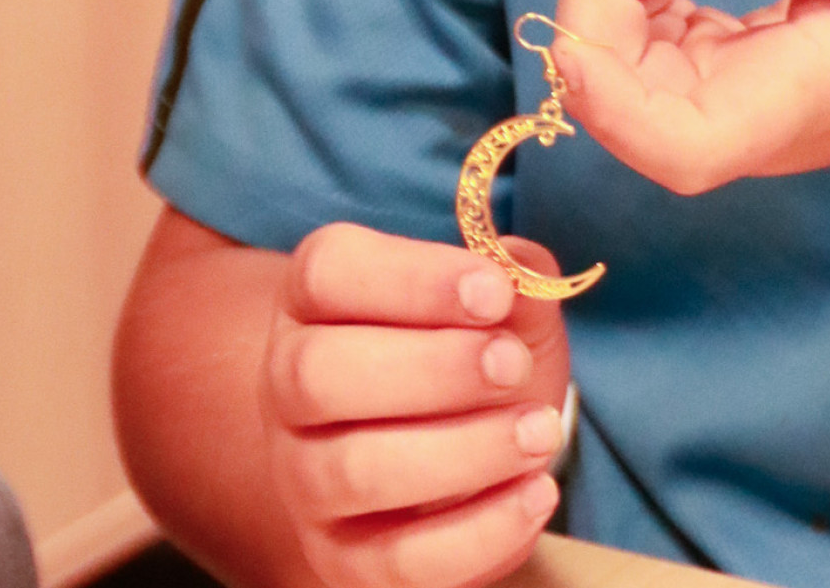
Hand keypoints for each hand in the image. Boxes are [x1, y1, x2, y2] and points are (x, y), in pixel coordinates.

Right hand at [260, 221, 571, 587]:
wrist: (471, 432)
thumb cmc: (478, 343)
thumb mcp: (503, 296)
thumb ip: (514, 275)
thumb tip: (518, 279)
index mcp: (317, 297)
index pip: (328, 272)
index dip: (411, 278)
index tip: (495, 293)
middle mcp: (291, 385)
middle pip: (319, 374)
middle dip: (432, 369)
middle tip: (514, 366)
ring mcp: (306, 479)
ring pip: (354, 472)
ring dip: (463, 452)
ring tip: (539, 432)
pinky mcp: (341, 560)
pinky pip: (395, 563)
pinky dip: (478, 533)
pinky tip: (536, 494)